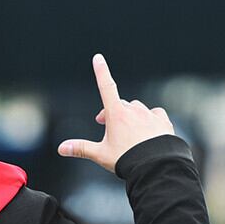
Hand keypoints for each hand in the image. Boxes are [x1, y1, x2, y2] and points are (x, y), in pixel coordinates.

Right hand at [57, 53, 173, 171]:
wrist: (155, 166)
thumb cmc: (126, 159)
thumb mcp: (100, 154)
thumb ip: (81, 148)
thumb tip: (61, 148)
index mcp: (117, 114)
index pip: (106, 87)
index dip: (101, 72)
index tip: (98, 58)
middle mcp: (134, 110)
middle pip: (121, 105)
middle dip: (113, 113)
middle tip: (107, 128)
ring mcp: (149, 114)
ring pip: (137, 110)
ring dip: (131, 117)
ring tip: (129, 134)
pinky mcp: (163, 121)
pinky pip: (155, 115)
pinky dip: (149, 120)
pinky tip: (148, 131)